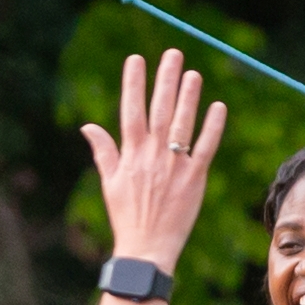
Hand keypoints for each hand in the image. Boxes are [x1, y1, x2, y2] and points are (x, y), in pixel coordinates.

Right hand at [82, 48, 225, 274]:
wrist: (146, 249)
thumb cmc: (127, 217)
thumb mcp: (110, 183)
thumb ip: (103, 151)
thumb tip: (87, 126)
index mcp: (131, 154)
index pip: (132, 109)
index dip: (134, 83)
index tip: (136, 59)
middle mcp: (153, 155)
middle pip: (160, 109)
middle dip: (165, 79)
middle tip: (172, 54)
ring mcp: (175, 165)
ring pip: (183, 123)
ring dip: (189, 96)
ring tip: (194, 74)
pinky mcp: (195, 178)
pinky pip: (205, 146)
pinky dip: (212, 126)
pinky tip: (217, 107)